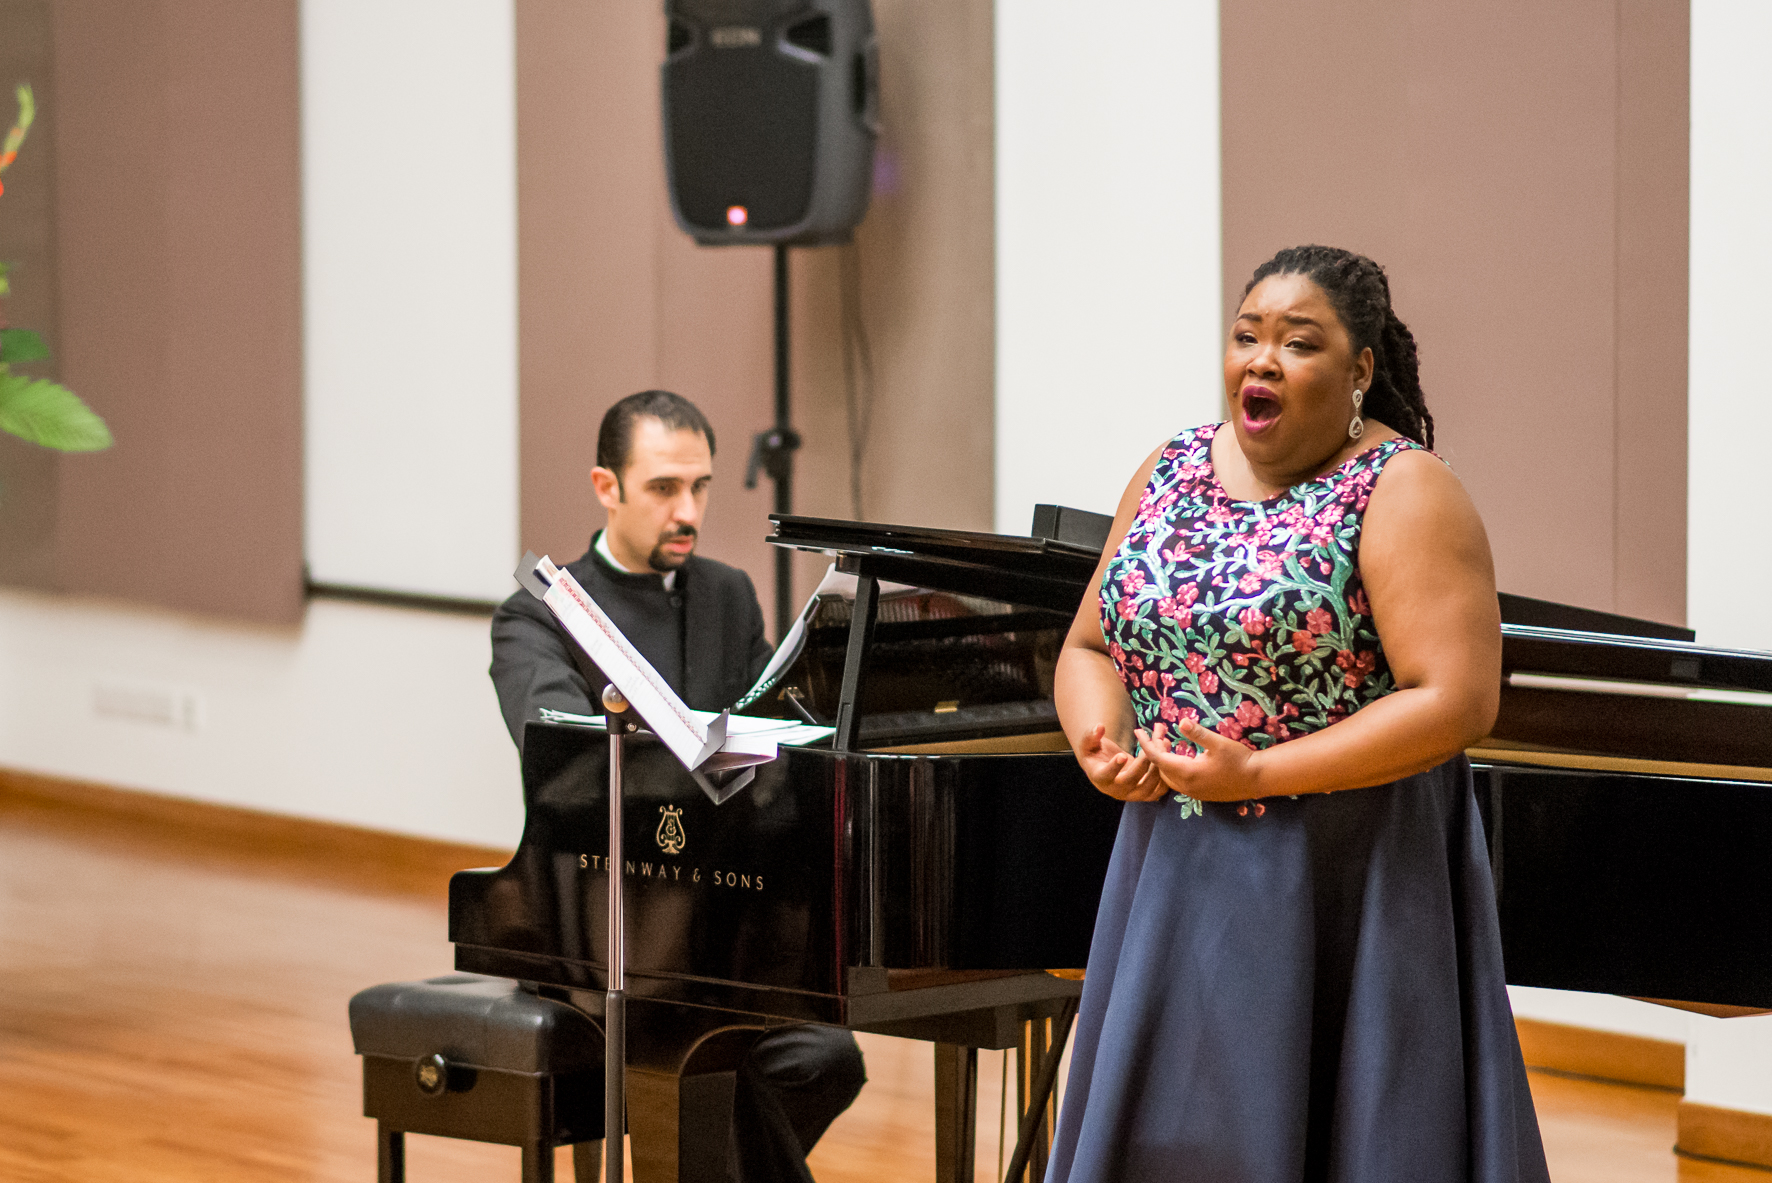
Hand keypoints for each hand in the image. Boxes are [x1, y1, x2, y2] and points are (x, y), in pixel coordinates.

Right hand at [1075, 724, 1167, 801]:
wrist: (1105, 768)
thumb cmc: (1096, 753)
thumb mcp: (1089, 744)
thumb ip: (1091, 735)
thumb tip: (1099, 727)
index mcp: (1100, 778)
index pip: (1105, 775)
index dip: (1114, 767)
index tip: (1122, 756)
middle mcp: (1115, 791)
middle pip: (1130, 780)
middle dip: (1141, 764)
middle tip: (1149, 749)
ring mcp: (1131, 795)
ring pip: (1146, 787)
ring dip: (1156, 769)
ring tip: (1161, 749)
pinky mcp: (1145, 795)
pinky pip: (1157, 791)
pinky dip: (1164, 779)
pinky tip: (1167, 759)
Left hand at [1136, 720, 1259, 801]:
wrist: (1257, 779)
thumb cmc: (1239, 759)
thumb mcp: (1219, 743)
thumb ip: (1198, 733)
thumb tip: (1180, 721)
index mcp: (1187, 773)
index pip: (1158, 758)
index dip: (1146, 744)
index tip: (1138, 731)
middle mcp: (1186, 786)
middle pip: (1160, 768)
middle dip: (1155, 749)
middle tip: (1158, 731)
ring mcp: (1193, 792)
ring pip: (1168, 776)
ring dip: (1164, 760)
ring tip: (1167, 742)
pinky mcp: (1200, 794)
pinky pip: (1178, 782)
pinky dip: (1173, 768)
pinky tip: (1180, 756)